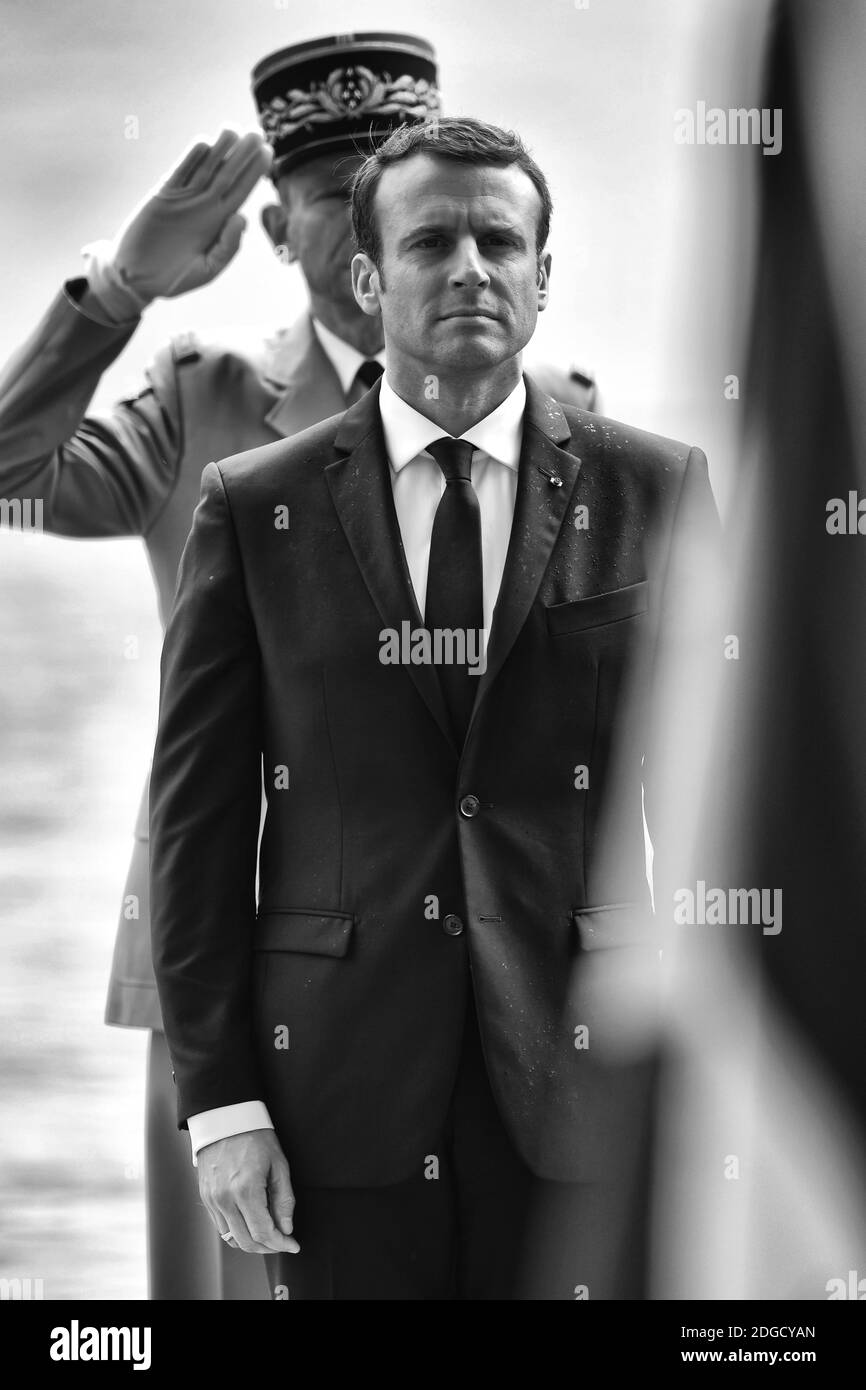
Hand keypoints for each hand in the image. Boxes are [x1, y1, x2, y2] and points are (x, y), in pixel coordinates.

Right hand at [102, 129, 272, 302]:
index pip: (241, 191)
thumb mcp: (208, 269)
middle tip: (256, 131)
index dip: (254, 172)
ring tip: (232, 129)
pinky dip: (190, 159)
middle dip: (242, 154)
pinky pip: (178, 174)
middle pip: (227, 174)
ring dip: (218, 149)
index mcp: (218, 222)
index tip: (268, 151)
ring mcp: (183, 198)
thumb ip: (227, 247)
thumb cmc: (175, 278)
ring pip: (205, 168)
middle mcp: (203, 205)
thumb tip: (241, 217)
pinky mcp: (161, 196)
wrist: (138, 279)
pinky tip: (204, 144)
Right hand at [197, 1128, 299, 1254]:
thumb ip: (284, 1200)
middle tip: (283, 1242)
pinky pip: (220, 1226)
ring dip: (251, 1243)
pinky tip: (250, 1223)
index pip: (263, 1233)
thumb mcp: (279, 1164)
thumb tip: (286, 1228)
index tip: (293, 1245)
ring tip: (268, 1235)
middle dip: (268, 1248)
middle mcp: (225, 1199)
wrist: (225, 1118)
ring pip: (231, 1238)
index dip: (281, 1244)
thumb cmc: (255, 1136)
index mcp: (246, 1190)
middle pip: (246, 1241)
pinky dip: (236, 1232)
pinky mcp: (205, 1197)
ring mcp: (212, 1199)